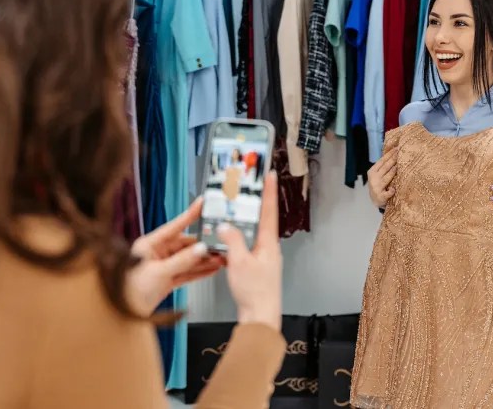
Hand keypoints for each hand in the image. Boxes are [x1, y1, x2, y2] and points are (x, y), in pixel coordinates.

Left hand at [127, 198, 225, 316]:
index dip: (189, 215)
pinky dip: (200, 272)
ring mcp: (162, 267)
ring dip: (204, 260)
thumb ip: (182, 261)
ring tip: (219, 258)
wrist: (123, 315)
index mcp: (149, 244)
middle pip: (184, 245)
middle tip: (218, 245)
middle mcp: (156, 253)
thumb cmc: (130, 292)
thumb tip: (200, 249)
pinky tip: (211, 269)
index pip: (174, 226)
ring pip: (188, 260)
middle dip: (202, 246)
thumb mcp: (159, 272)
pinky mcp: (167, 280)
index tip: (201, 204)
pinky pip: (187, 273)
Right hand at [215, 172, 282, 330]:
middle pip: (259, 220)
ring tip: (229, 214)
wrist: (260, 317)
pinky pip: (244, 248)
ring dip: (240, 224)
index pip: (269, 211)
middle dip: (251, 204)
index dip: (268, 192)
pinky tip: (223, 243)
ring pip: (250, 235)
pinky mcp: (256, 267)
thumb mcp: (239, 262)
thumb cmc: (255, 292)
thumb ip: (232, 240)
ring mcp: (263, 258)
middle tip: (245, 188)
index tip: (269, 175)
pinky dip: (235, 242)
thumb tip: (225, 226)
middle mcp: (268, 248)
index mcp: (268, 243)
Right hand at [367, 148, 396, 207]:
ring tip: (397, 167)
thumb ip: (384, 166)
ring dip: (391, 173)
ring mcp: (377, 187)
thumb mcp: (378, 174)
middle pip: (384, 168)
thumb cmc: (379, 184)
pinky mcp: (381, 197)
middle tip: (399, 153)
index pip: (382, 161)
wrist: (375, 200)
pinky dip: (390, 191)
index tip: (396, 148)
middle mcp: (374, 178)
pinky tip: (393, 189)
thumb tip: (394, 153)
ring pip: (386, 178)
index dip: (389, 154)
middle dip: (392, 160)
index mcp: (372, 171)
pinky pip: (387, 193)